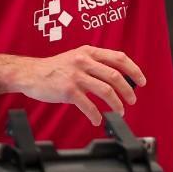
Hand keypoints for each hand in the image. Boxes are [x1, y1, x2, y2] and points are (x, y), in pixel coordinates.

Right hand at [15, 45, 146, 125]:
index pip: (119, 58)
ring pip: (106, 91)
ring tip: (119, 111)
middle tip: (132, 100)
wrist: (30, 73)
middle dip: (128, 91)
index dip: (134, 70)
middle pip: (115, 76)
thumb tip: (117, 77)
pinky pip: (88, 105)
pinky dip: (96, 115)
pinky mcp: (68, 90)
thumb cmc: (54, 68)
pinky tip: (97, 120)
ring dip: (116, 104)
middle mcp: (84, 61)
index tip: (142, 81)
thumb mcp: (76, 57)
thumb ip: (95, 63)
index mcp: (89, 52)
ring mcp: (76, 76)